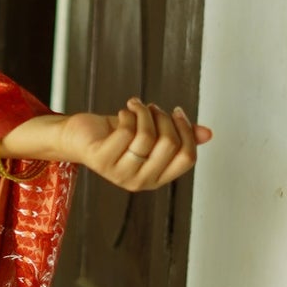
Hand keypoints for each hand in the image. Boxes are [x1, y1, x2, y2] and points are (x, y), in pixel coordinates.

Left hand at [58, 98, 212, 188]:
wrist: (79, 136)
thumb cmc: (115, 136)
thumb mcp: (152, 134)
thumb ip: (179, 135)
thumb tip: (207, 133)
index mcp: (158, 177)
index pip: (188, 158)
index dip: (187, 131)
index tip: (177, 112)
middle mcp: (141, 181)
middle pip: (170, 145)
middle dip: (164, 118)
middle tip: (152, 108)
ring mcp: (120, 174)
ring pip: (148, 137)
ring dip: (144, 113)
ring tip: (136, 106)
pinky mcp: (102, 162)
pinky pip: (126, 132)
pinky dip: (128, 115)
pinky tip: (123, 112)